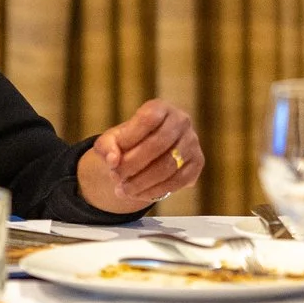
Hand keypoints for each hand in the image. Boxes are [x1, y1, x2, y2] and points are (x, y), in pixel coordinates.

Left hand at [78, 99, 204, 212]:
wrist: (149, 153)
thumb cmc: (129, 142)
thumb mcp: (112, 140)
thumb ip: (106, 146)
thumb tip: (113, 160)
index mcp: (161, 108)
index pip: (148, 119)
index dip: (129, 138)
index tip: (113, 156)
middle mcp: (182, 121)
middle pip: (158, 144)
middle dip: (132, 165)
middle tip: (115, 177)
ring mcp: (192, 142)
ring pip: (168, 166)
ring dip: (142, 182)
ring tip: (122, 190)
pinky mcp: (197, 163)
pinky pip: (177, 181)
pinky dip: (155, 190)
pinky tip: (138, 194)